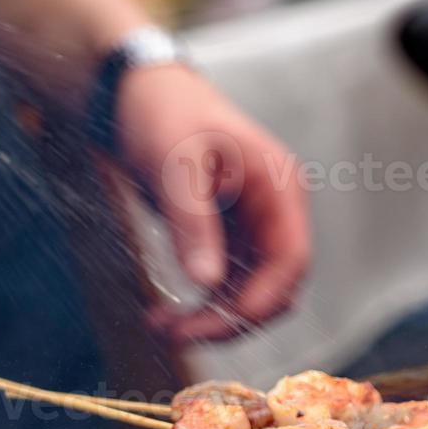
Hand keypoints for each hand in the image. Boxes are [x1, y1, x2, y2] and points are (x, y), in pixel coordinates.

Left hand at [115, 64, 310, 343]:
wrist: (136, 94)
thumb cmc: (163, 114)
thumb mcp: (175, 165)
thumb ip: (193, 223)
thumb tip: (206, 282)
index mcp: (279, 188)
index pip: (291, 259)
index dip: (263, 299)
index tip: (219, 323)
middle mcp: (275, 212)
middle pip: (275, 287)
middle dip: (231, 318)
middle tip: (176, 333)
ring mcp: (254, 228)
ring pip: (250, 295)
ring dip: (212, 320)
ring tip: (160, 327)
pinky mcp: (228, 239)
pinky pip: (226, 287)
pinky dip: (200, 306)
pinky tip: (164, 316)